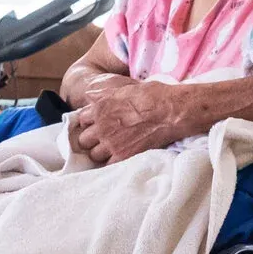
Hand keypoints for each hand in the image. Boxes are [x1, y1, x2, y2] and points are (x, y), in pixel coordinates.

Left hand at [65, 76, 181, 163]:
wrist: (170, 111)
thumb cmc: (152, 96)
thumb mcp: (125, 88)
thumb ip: (104, 94)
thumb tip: (89, 95)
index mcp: (100, 108)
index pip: (81, 120)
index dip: (89, 123)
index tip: (96, 125)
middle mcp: (101, 127)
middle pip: (84, 140)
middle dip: (92, 139)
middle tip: (103, 138)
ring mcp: (111, 143)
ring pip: (94, 155)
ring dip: (101, 152)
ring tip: (113, 149)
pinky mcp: (123, 156)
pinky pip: (108, 165)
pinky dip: (112, 162)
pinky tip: (121, 156)